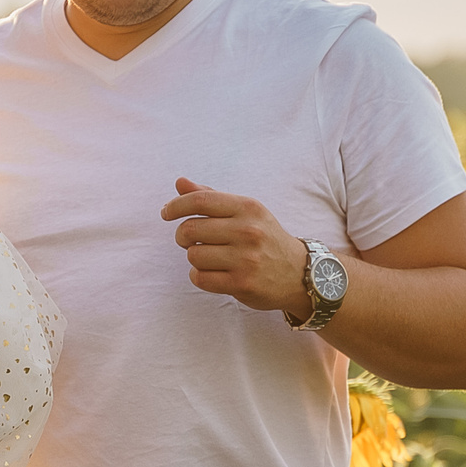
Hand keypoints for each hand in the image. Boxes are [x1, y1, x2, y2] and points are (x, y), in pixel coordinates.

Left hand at [161, 177, 309, 316]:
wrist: (299, 273)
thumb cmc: (265, 238)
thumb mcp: (246, 212)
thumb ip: (212, 197)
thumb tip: (180, 182)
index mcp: (248, 208)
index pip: (200, 200)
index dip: (176, 206)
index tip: (166, 213)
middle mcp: (248, 231)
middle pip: (190, 229)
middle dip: (182, 236)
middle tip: (190, 240)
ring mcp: (246, 259)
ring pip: (193, 255)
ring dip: (195, 257)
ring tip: (210, 258)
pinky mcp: (242, 283)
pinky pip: (199, 278)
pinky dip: (199, 276)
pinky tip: (212, 273)